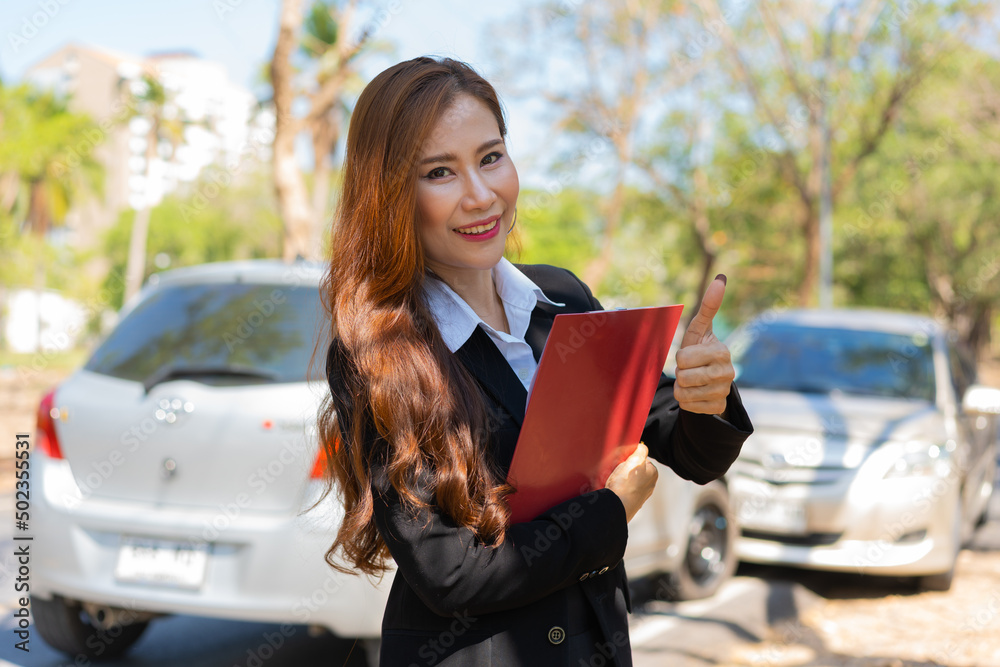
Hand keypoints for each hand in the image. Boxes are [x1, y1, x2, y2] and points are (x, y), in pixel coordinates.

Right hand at [605, 443, 657, 522]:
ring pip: (626, 479)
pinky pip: (621, 489)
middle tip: (617, 469)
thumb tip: (642, 446)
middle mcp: (649, 485)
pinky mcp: (629, 502)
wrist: (616, 506)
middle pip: (634, 469)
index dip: (631, 457)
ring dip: (619, 478)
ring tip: (613, 480)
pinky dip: (616, 487)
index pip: (642, 459)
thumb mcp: (635, 460)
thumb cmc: (626, 484)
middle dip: (625, 467)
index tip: (624, 460)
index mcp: (653, 474)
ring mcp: (639, 495)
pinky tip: (612, 488)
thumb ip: (641, 450)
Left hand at [675, 274, 735, 415]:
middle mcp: (728, 373)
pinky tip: (696, 394)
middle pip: (682, 377)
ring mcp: (724, 391)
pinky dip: (687, 401)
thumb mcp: (700, 329)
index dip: (681, 357)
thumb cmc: (700, 349)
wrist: (709, 379)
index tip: (691, 355)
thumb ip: (708, 306)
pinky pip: (688, 406)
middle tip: (690, 369)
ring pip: (683, 393)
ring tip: (692, 381)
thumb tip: (721, 278)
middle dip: (680, 373)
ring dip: (681, 388)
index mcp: (722, 352)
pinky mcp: (717, 407)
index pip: (682, 358)